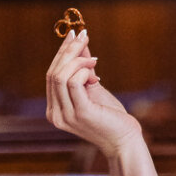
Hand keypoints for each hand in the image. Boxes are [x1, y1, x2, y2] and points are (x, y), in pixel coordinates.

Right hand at [46, 30, 142, 158]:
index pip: (51, 75)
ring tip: (94, 58)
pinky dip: (83, 72)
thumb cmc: (110, 117)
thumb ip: (83, 68)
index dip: (62, 53)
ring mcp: (66, 116)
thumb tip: (79, 42)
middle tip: (83, 36)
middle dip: (68, 51)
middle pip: (53, 73)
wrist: (124, 141)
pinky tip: (96, 73)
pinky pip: (74, 83)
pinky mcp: (80, 113)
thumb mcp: (93, 88)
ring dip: (77, 59)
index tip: (74, 35)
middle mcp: (55, 115)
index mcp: (54, 109)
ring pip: (60, 76)